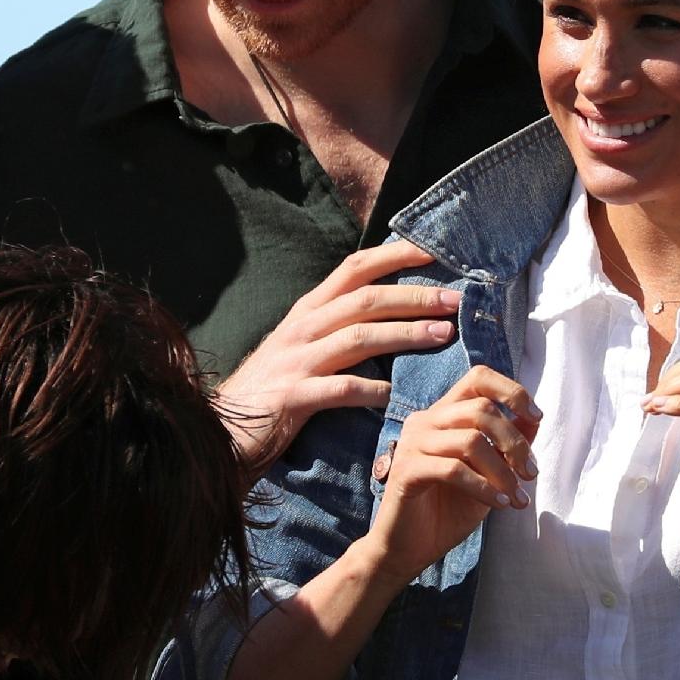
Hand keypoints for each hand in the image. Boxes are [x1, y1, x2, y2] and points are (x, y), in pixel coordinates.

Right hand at [219, 241, 459, 468]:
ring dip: (404, 334)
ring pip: (357, 338)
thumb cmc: (273, 386)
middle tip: (455, 301)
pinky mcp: (292, 397)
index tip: (431, 253)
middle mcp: (302, 328)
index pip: (354, 269)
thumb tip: (390, 311)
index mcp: (308, 310)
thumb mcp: (303, 345)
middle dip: (414, 297)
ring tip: (442, 336)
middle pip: (365, 300)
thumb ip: (338, 326)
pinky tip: (392, 395)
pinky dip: (368, 391)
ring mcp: (296, 361)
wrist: (225, 426)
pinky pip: (338, 390)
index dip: (393, 256)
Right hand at [360, 366, 540, 586]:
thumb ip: (507, 444)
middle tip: (530, 474)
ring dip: (503, 472)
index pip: (477, 379)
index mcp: (443, 416)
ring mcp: (412, 445)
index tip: (536, 416)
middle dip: (515, 443)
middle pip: (480, 409)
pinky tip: (498, 505)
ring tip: (516, 497)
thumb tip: (534, 417)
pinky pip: (454, 470)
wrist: (409, 549)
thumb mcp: (488, 474)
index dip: (511, 391)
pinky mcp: (406, 471)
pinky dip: (484, 488)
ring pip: (471, 440)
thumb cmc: (447, 510)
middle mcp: (425, 421)